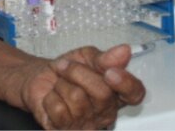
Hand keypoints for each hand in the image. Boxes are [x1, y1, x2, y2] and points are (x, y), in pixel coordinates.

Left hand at [18, 44, 145, 129]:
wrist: (40, 78)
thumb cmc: (66, 70)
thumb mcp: (86, 57)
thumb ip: (105, 57)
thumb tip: (124, 51)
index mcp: (116, 92)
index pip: (135, 93)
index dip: (126, 84)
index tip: (110, 72)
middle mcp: (106, 112)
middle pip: (102, 93)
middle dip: (78, 72)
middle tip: (65, 67)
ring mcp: (87, 124)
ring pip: (77, 99)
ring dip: (61, 84)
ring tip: (60, 84)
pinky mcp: (66, 130)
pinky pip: (59, 110)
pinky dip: (51, 98)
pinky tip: (53, 98)